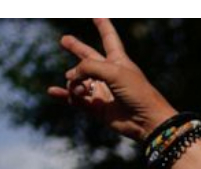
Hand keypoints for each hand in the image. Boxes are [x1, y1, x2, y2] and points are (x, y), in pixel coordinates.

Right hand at [47, 18, 177, 140]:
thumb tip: (71, 76)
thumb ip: (89, 66)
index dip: (103, 26)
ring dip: (74, 82)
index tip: (98, 14)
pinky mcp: (97, 107)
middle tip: (64, 40)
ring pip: (78, 80)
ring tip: (79, 88)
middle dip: (76, 48)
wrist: (147, 121)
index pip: (109, 38)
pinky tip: (53, 91)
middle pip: (88, 57)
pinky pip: (75, 99)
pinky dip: (64, 95)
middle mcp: (108, 74)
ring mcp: (102, 90)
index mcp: (118, 61)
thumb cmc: (137, 93)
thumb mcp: (114, 71)